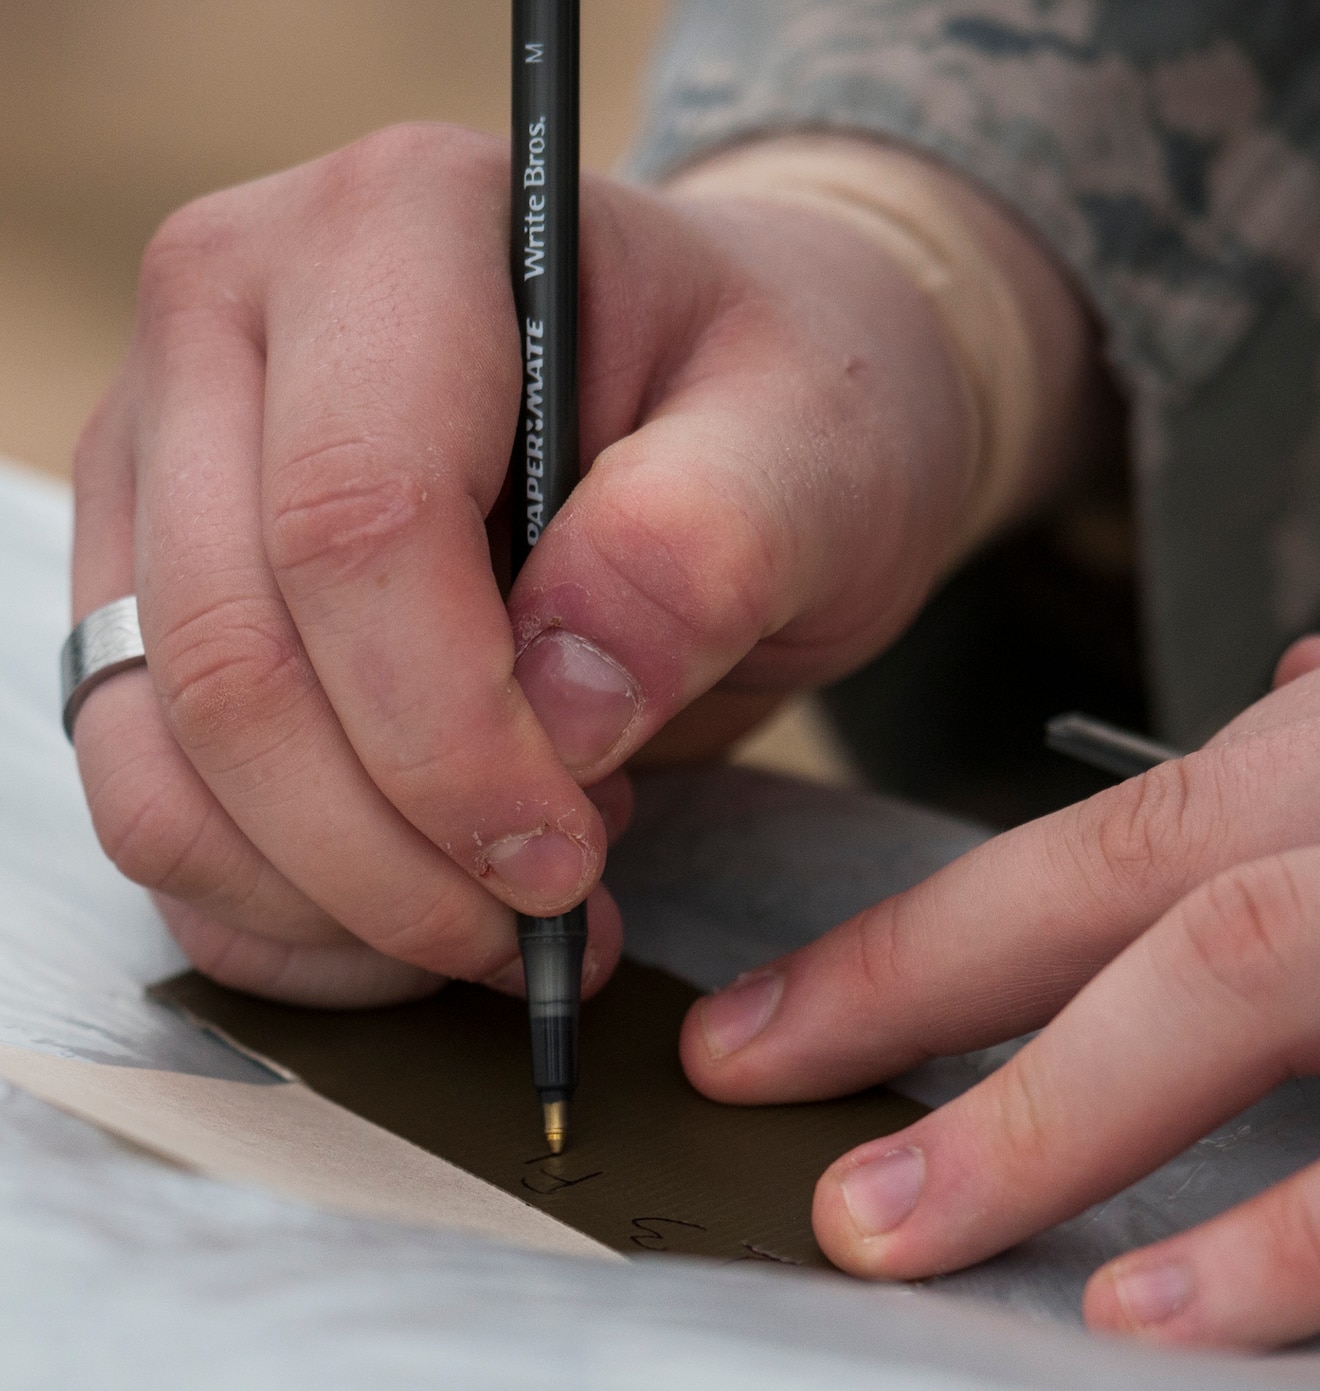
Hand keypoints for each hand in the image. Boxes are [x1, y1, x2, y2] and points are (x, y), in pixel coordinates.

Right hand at [70, 124, 1094, 1004]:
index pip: (356, 519)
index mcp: (402, 225)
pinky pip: (155, 796)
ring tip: (509, 914)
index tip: (567, 856)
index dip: (450, 732)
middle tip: (555, 914)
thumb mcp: (819, 448)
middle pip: (233, 655)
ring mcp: (165, 456)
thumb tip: (566, 707)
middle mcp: (232, 314)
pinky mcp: (153, 586)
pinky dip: (279, 906)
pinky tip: (427, 916)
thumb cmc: (784, 404)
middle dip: (395, 849)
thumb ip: (711, 543)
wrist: (740, 413)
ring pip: (160, 752)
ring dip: (331, 898)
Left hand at [681, 534, 1319, 1347]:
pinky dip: (1319, 1229)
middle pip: (1165, 862)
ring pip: (1282, 973)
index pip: (1159, 791)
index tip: (810, 992)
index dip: (962, 903)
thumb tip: (1280, 734)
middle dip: (936, 983)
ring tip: (905, 1221)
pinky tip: (1176, 1312)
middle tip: (769, 1091)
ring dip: (1064, 1107)